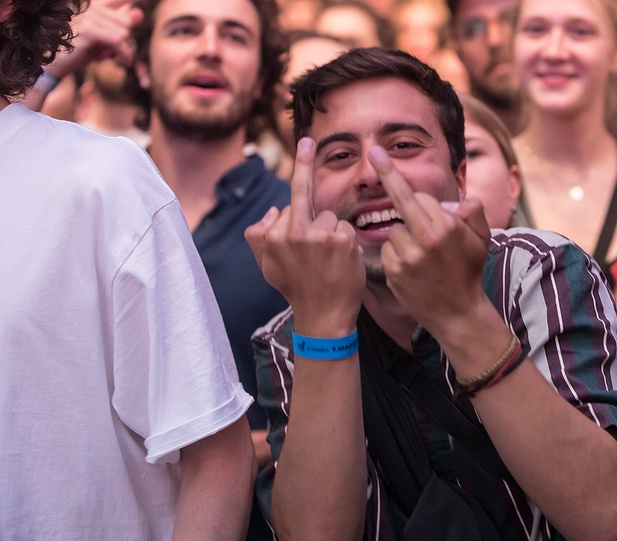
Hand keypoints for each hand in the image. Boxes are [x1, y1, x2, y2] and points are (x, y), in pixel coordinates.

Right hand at [52, 0, 140, 76]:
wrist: (56, 61)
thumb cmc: (79, 48)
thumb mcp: (103, 35)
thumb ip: (121, 23)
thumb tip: (139, 12)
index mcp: (93, 4)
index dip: (128, 0)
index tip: (141, 0)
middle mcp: (90, 6)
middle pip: (126, 22)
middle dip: (125, 40)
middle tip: (114, 51)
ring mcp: (88, 17)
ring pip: (123, 33)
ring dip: (123, 50)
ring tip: (109, 56)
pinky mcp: (88, 31)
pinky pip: (117, 41)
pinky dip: (124, 54)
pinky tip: (124, 61)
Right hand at [245, 138, 364, 335]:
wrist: (323, 316)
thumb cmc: (296, 289)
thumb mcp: (267, 265)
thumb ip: (260, 236)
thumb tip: (273, 208)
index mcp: (275, 234)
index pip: (290, 204)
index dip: (296, 198)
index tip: (301, 143)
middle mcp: (295, 232)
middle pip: (305, 196)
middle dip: (304, 163)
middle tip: (307, 139)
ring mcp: (321, 236)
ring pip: (331, 217)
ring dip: (333, 233)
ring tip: (329, 260)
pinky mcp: (344, 241)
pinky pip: (346, 229)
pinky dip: (348, 243)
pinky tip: (342, 261)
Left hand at [370, 146, 490, 333]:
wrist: (458, 313)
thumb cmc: (469, 273)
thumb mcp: (482, 239)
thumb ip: (474, 212)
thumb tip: (455, 200)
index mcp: (448, 226)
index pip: (420, 197)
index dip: (421, 200)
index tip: (384, 156)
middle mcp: (426, 238)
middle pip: (401, 200)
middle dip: (387, 175)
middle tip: (373, 152)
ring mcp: (408, 256)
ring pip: (393, 229)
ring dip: (402, 235)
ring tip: (419, 253)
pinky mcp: (394, 272)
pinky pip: (387, 250)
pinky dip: (395, 254)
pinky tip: (409, 267)